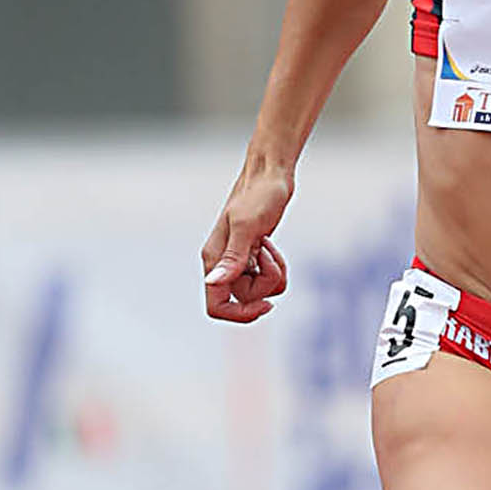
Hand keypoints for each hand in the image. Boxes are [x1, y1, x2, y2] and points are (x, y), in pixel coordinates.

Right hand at [202, 171, 292, 322]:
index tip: (267, 304)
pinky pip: (267, 281)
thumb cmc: (259, 195)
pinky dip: (276, 269)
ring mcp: (237, 262)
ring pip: (258, 292)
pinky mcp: (251, 258)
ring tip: (269, 245)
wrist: (271, 175)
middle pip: (244, 300)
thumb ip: (233, 257)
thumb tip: (213, 282)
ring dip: (273, 274)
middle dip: (265, 283)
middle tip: (267, 253)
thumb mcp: (248, 226)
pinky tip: (271, 246)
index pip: (217, 306)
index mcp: (214, 260)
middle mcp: (222, 265)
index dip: (241, 314)